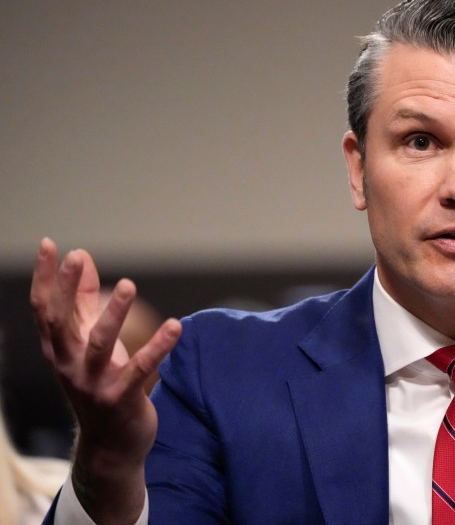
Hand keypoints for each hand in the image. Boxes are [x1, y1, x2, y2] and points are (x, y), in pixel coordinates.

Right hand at [30, 238, 180, 522]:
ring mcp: (92, 384)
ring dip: (113, 314)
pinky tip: (175, 325)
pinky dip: (157, 347)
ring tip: (128, 284)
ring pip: (98, 344)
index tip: (50, 245)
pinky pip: (139, 370)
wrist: (111, 445)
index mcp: (59, 350)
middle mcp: (68, 366)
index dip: (45, 278)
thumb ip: (84, 302)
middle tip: (77, 257)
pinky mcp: (120, 399)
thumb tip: (82, 259)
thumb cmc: (100, 384)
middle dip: (65, 289)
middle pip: (60, 324)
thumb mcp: (88, 343)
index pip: (44, 309)